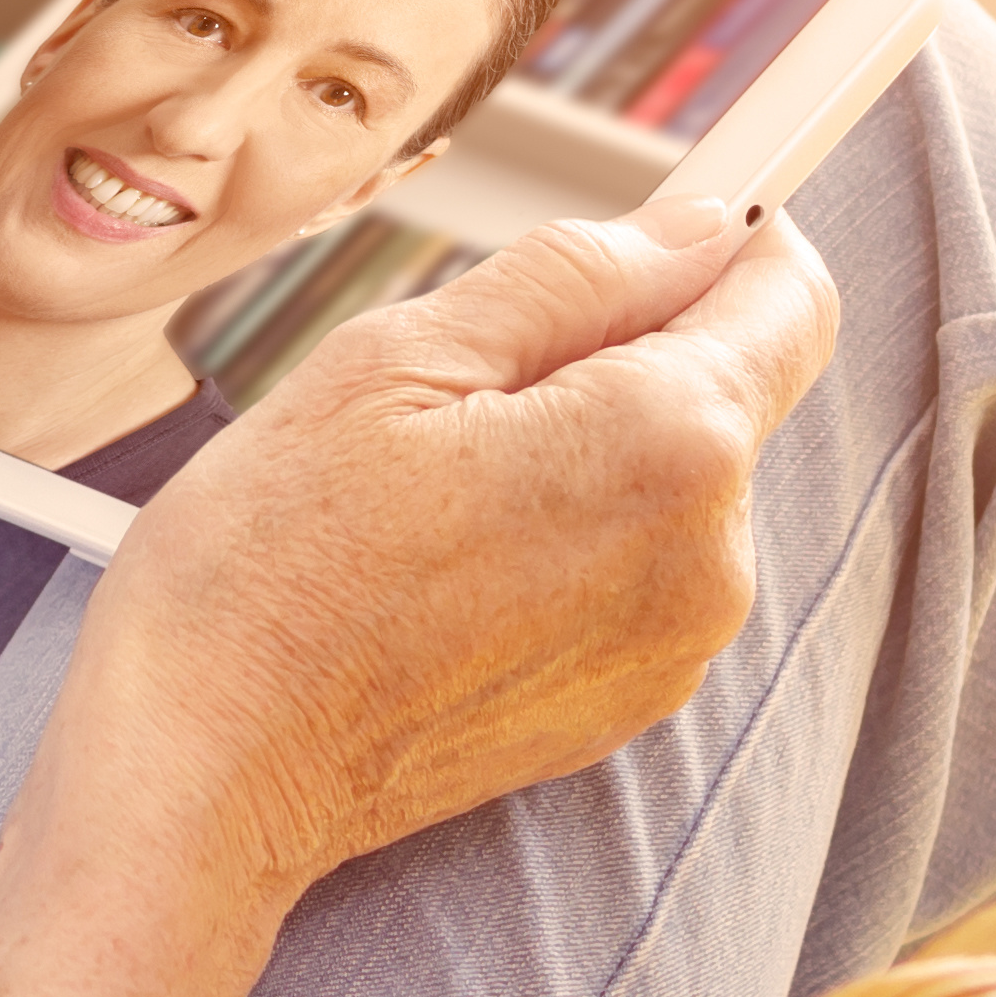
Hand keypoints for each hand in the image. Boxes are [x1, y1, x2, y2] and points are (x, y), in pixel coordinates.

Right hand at [0, 169, 836, 996]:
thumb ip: (571, 278)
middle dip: (620, 349)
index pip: (789, 298)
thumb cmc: (269, 558)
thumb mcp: (394, 359)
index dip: (730, 235)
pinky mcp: (629, 706)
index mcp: (666, 444)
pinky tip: (442, 561)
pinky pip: (637, 568)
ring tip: (429, 484)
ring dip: (585, 445)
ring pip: (673, 479)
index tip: (655, 220)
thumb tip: (698, 225)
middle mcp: (710, 556)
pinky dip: (566, 535)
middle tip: (453, 377)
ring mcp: (676, 647)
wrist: (207, 776)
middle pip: (724, 388)